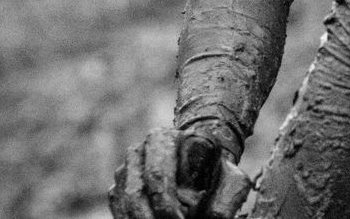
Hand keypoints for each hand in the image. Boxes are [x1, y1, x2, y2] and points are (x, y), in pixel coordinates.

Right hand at [109, 127, 252, 218]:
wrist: (200, 165)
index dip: (167, 205)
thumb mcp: (230, 179)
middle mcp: (139, 149)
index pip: (157, 174)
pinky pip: (118, 208)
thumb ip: (225, 197)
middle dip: (152, 218)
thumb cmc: (216, 172)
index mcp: (163, 138)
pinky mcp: (119, 185)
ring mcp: (126, 168)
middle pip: (136, 192)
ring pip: (125, 203)